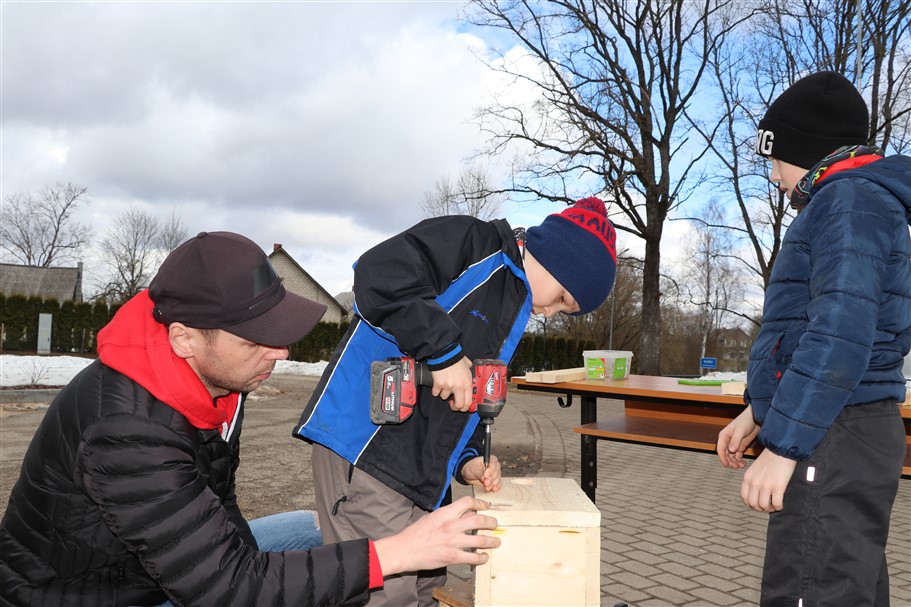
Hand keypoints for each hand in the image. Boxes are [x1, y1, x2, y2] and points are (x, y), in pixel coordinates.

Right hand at [373, 496, 500, 574]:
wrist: (403, 550)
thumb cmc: (415, 533)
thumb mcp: (431, 517)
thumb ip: (448, 515)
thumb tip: (464, 514)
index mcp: (445, 513)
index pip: (468, 502)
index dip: (481, 503)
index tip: (487, 506)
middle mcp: (451, 525)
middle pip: (480, 519)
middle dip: (491, 522)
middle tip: (495, 525)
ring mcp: (453, 542)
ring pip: (481, 539)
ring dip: (492, 541)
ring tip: (496, 542)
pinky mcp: (452, 557)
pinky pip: (474, 557)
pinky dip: (482, 558)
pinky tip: (484, 557)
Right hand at [431, 357, 473, 412]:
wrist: (445, 353)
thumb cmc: (456, 359)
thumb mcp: (468, 366)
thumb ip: (471, 374)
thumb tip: (473, 379)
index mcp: (467, 384)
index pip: (468, 403)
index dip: (464, 408)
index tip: (461, 407)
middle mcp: (459, 387)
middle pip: (458, 405)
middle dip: (455, 407)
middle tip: (452, 404)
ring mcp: (448, 387)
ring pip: (444, 397)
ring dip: (444, 393)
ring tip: (444, 385)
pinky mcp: (438, 385)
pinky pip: (435, 393)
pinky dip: (435, 390)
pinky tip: (438, 384)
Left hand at [461, 455, 501, 492]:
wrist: (469, 474)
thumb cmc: (472, 468)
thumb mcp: (474, 469)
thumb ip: (480, 473)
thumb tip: (484, 478)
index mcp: (491, 460)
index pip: (493, 464)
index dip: (490, 471)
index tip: (485, 476)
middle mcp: (495, 467)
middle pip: (496, 473)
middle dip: (491, 479)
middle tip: (485, 483)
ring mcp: (495, 474)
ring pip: (497, 480)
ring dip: (492, 484)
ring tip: (486, 487)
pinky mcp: (495, 481)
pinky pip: (498, 485)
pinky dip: (496, 487)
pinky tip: (493, 489)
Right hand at [717, 406, 759, 468]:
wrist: (756, 418)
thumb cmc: (746, 420)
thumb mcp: (740, 430)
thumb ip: (735, 440)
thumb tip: (731, 450)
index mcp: (724, 436)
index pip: (720, 449)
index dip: (723, 458)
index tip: (727, 464)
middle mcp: (728, 441)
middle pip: (726, 454)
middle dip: (730, 461)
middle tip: (736, 466)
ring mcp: (734, 444)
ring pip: (731, 456)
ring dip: (735, 462)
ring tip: (741, 465)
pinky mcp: (740, 445)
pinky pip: (738, 455)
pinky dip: (739, 460)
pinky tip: (743, 462)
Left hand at [740, 449, 796, 511]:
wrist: (781, 450)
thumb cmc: (769, 459)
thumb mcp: (754, 469)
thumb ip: (752, 480)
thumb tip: (755, 495)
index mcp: (747, 478)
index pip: (744, 498)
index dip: (751, 505)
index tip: (757, 505)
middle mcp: (754, 483)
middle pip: (753, 504)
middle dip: (760, 509)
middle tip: (767, 507)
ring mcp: (766, 485)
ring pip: (764, 506)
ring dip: (770, 509)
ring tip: (774, 505)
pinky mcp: (778, 487)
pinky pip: (777, 504)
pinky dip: (779, 507)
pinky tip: (781, 504)